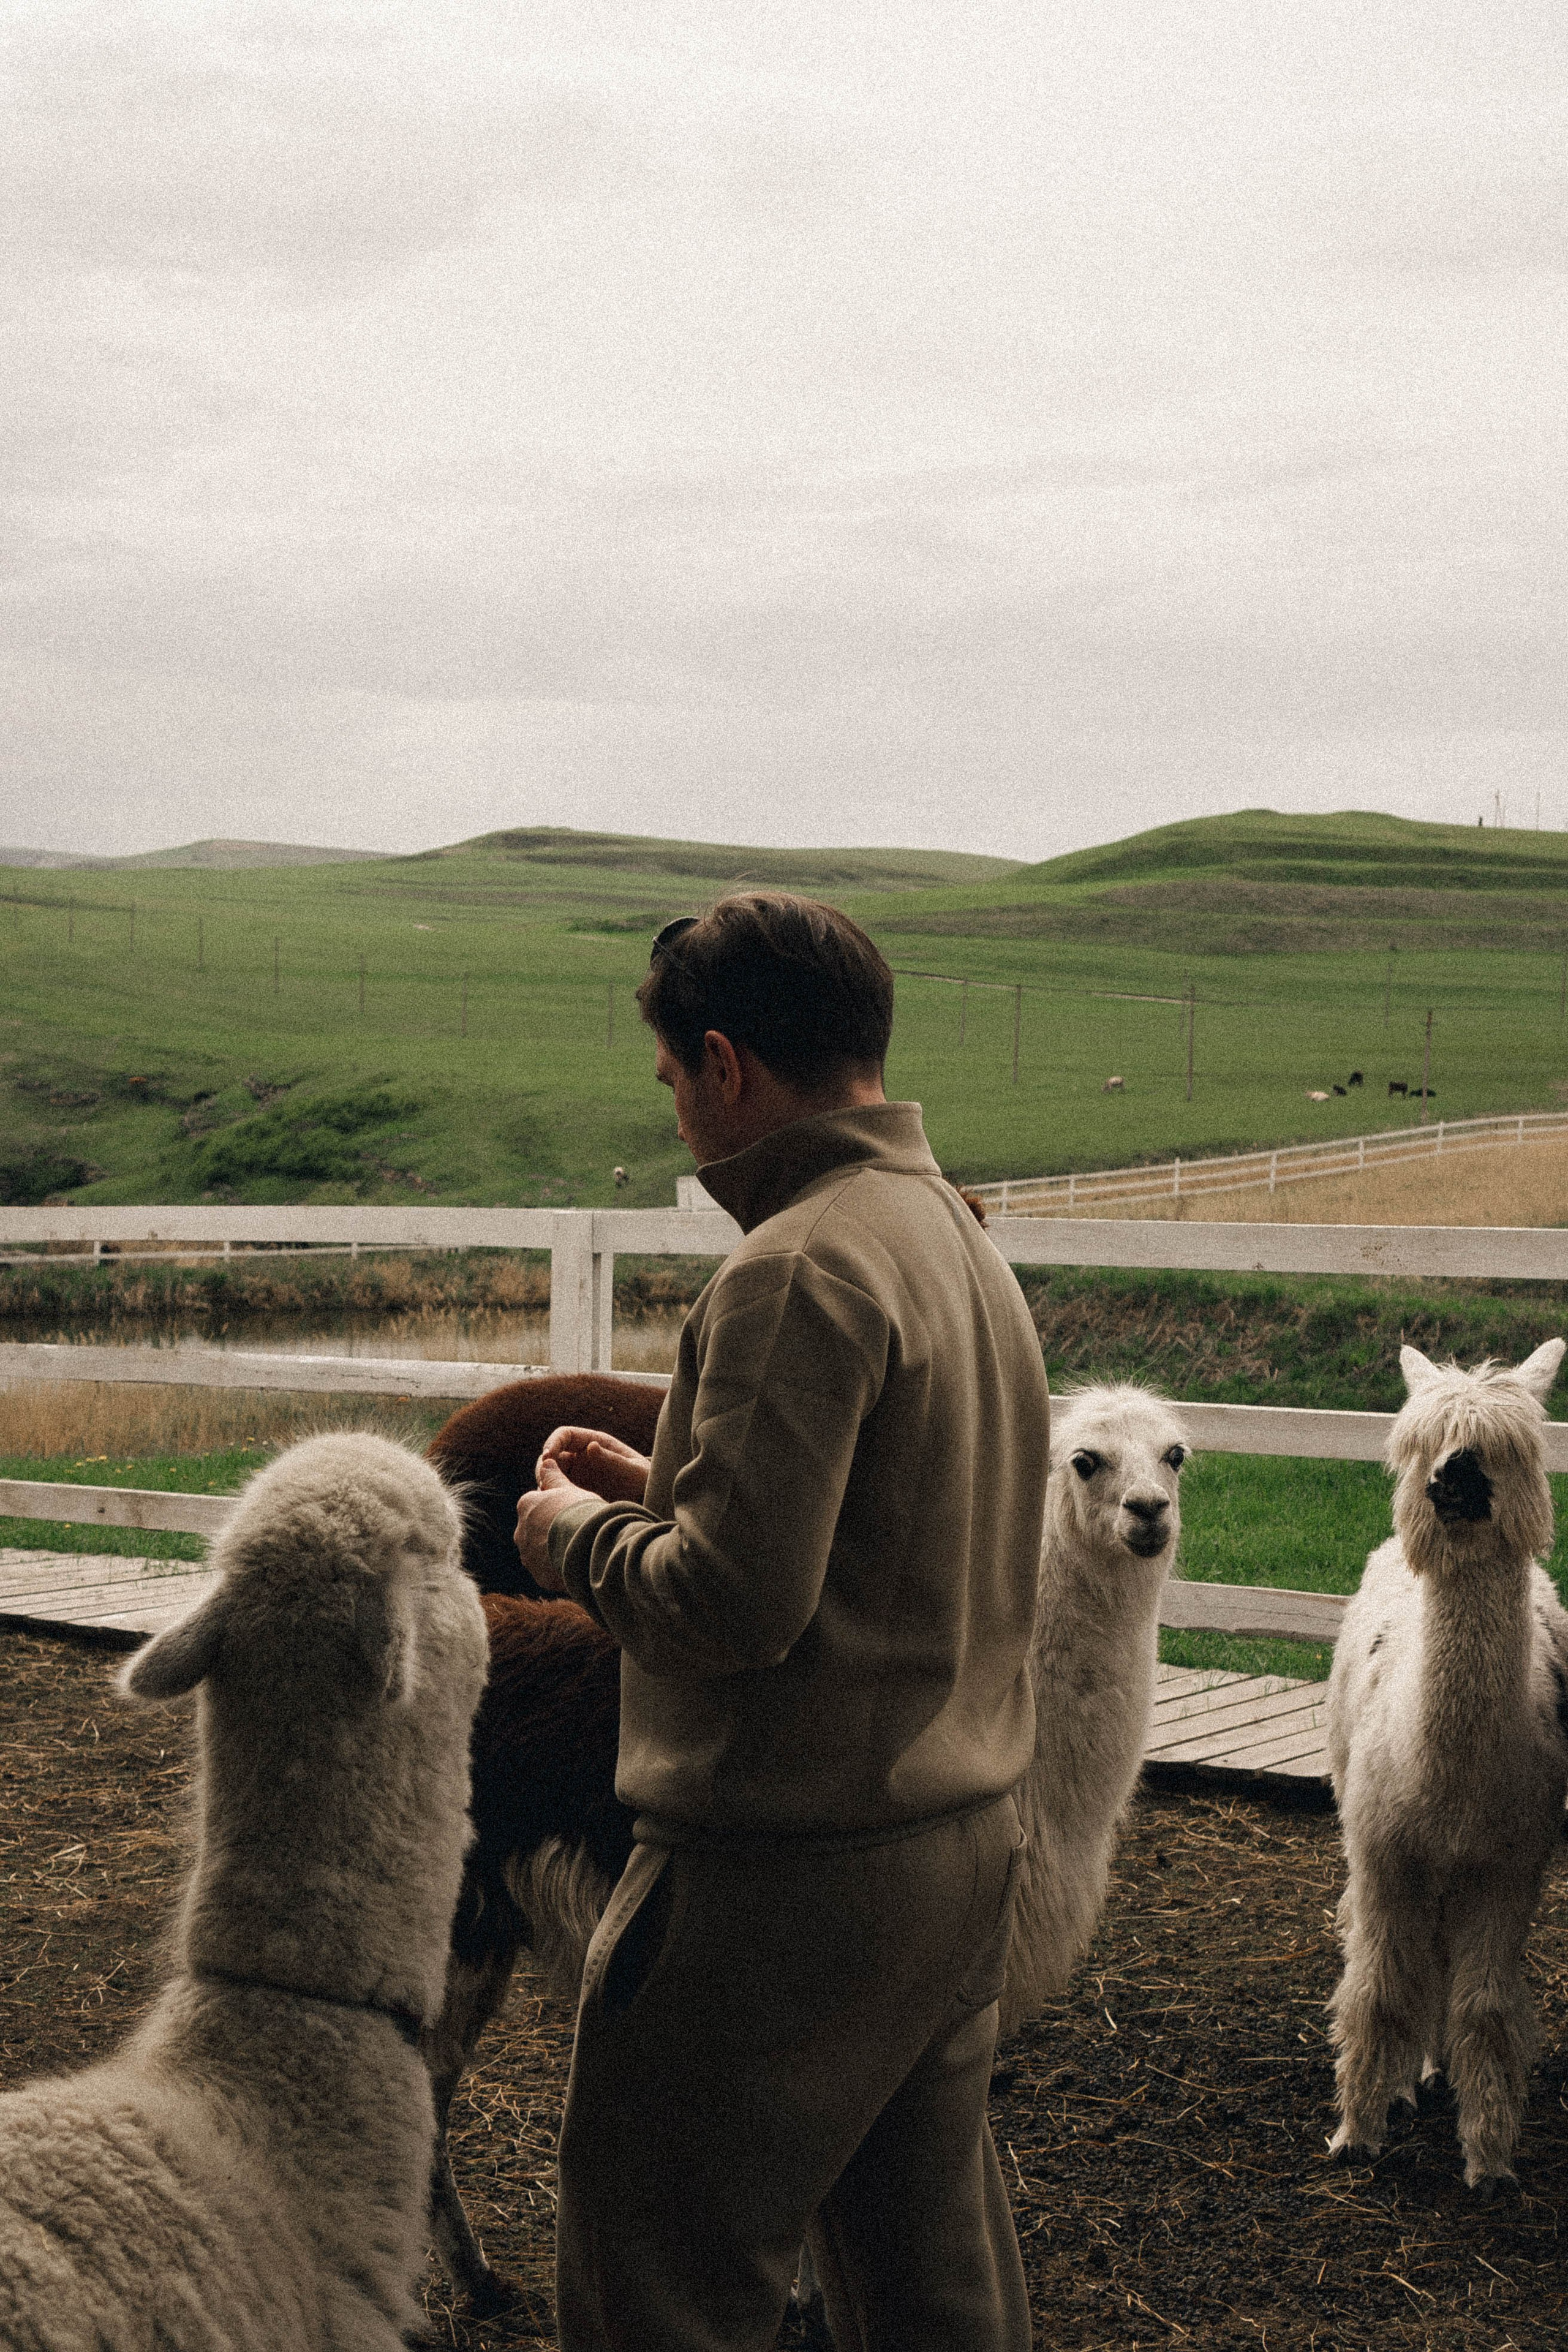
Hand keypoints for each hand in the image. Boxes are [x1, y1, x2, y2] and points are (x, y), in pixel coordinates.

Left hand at [514, 1458, 594, 1592]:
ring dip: (554, 1550)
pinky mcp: (537, 1575)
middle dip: (553, 1531)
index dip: (559, 1509)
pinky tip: (576, 1563)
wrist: (587, 1545)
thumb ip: (554, 1477)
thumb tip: (544, 1461)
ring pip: (541, 1551)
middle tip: (577, 1531)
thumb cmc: (580, 1511)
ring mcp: (528, 1555)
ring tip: (578, 1549)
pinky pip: (548, 1570)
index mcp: (526, 1505)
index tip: (574, 1512)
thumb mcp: (569, 1488)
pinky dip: (558, 1567)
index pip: (540, 1506)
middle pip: (538, 1529)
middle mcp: (520, 1530)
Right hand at [538, 1424, 650, 1505]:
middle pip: (552, 1455)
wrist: (651, 1503)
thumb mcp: (632, 1472)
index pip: (565, 1435)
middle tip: (544, 1481)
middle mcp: (583, 1456)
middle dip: (544, 1465)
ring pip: (551, 1473)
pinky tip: (556, 1506)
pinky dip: (552, 1496)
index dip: (553, 1442)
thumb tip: (590, 1447)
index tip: (547, 1457)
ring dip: (545, 1482)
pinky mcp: (576, 1491)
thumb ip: (611, 1460)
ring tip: (550, 1495)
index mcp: (596, 1443)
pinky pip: (557, 1490)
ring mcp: (578, 1474)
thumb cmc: (645, 1483)